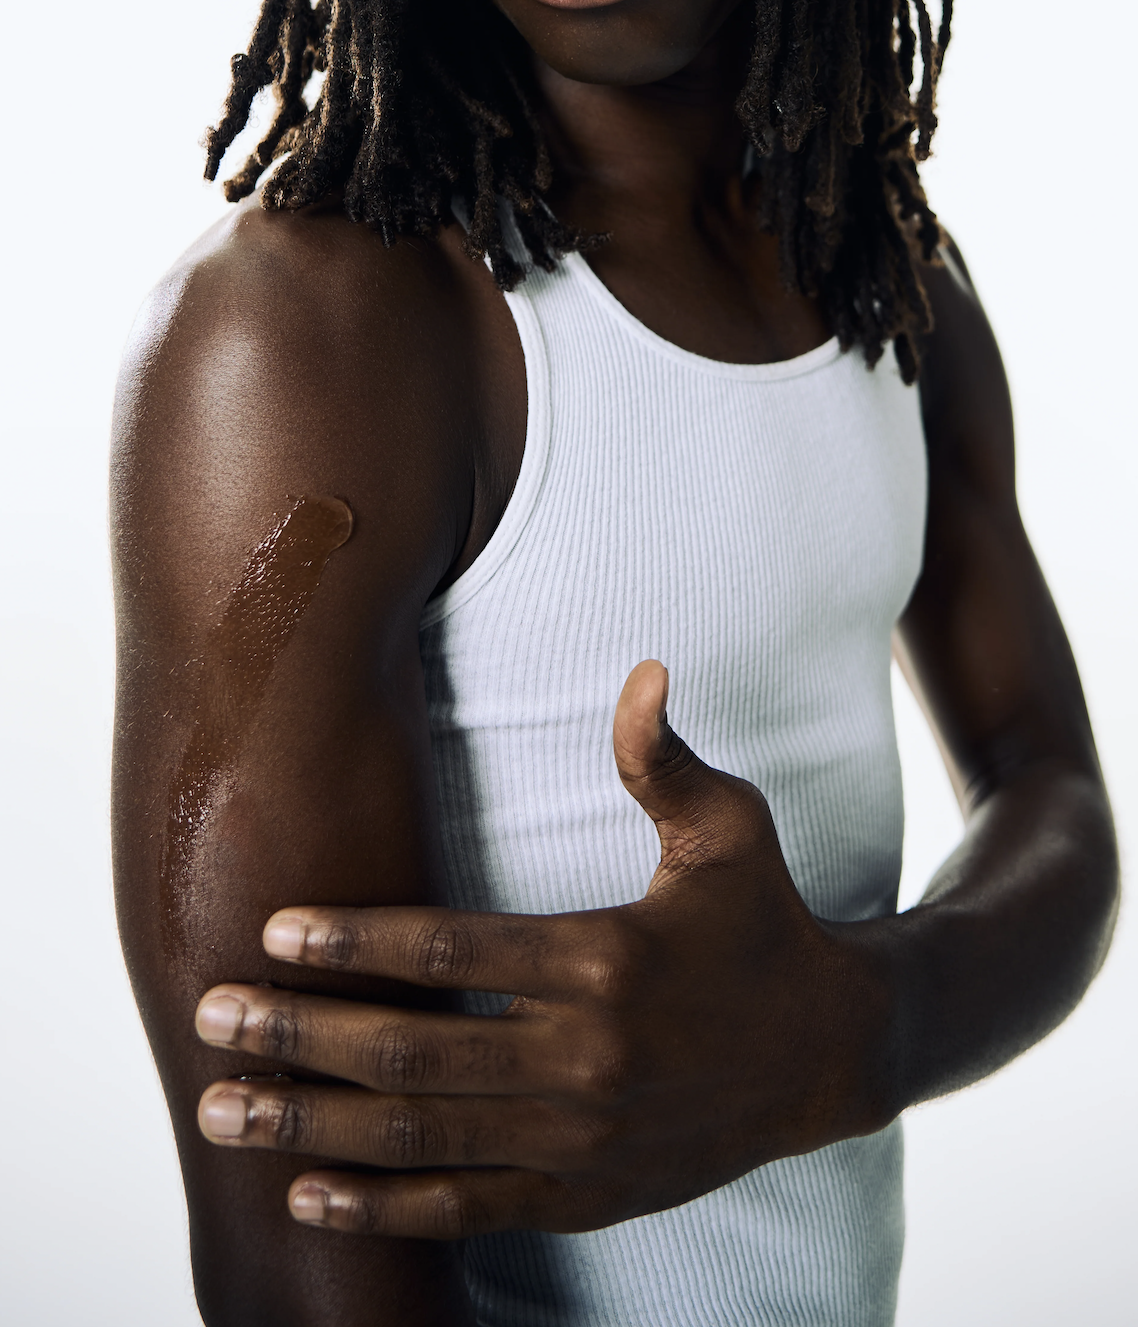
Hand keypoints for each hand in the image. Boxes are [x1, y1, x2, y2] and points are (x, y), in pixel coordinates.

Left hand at [195, 661, 894, 1237]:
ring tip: (224, 1110)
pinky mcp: (589, 1193)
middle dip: (301, 1035)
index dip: (355, 941)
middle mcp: (588, 1056)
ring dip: (312, 1127)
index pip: (454, 950)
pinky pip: (469, 1207)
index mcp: (607, 958)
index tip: (270, 933)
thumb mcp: (732, 832)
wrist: (829, 1053)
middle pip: (415, 1050)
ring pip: (424, 1138)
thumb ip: (667, 762)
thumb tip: (643, 672)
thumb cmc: (764, 924)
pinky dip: (385, 1204)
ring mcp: (584, 1139)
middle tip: (212, 1017)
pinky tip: (310, 1190)